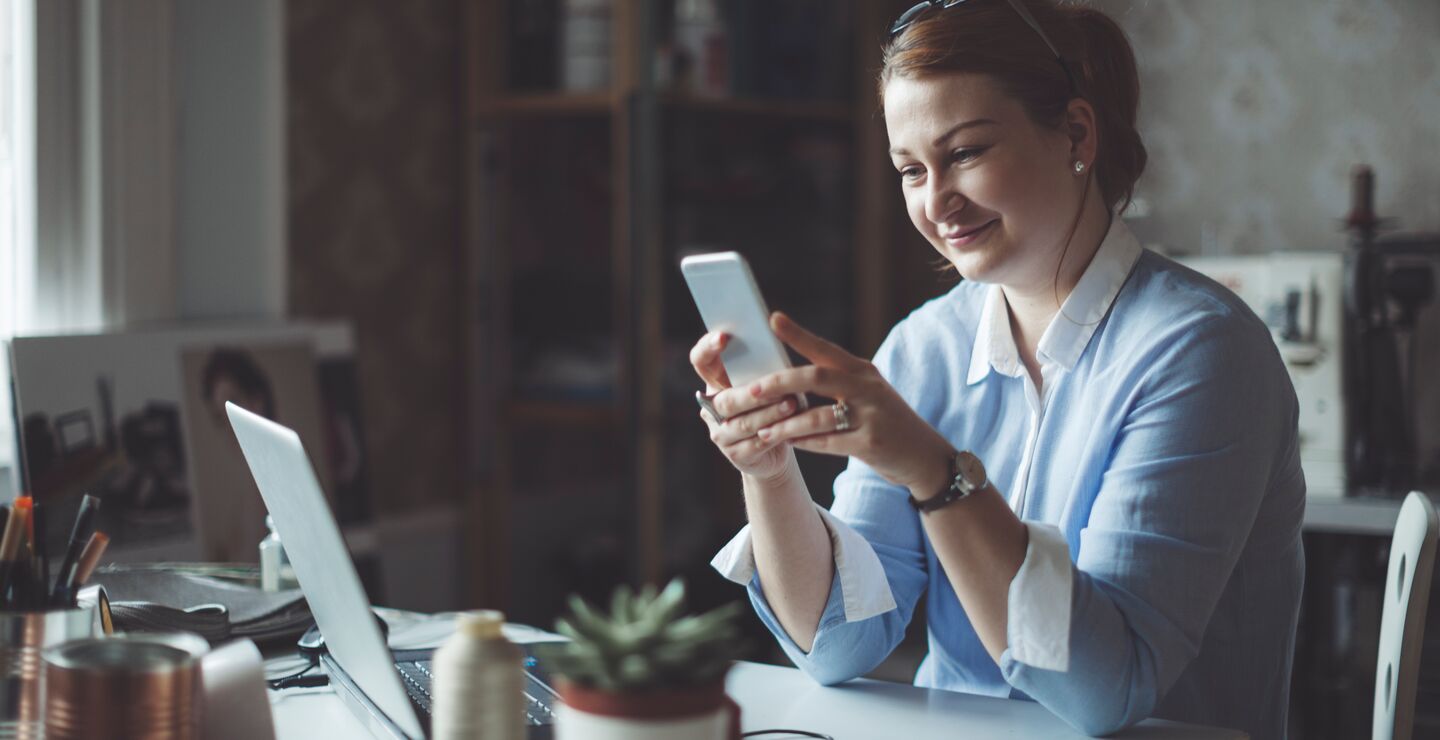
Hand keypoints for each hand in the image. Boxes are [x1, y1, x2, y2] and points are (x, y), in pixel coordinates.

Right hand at [689, 331, 799, 481]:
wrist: (773, 448)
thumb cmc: (771, 404)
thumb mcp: (766, 381)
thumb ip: (763, 367)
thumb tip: (780, 339)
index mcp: (715, 381)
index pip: (700, 360)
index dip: (707, 348)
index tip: (723, 337)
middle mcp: (711, 407)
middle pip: (726, 399)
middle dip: (752, 392)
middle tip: (775, 383)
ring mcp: (720, 433)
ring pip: (742, 423)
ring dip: (769, 413)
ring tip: (792, 404)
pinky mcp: (735, 454)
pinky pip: (754, 444)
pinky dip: (773, 435)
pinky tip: (790, 429)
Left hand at [732, 312, 954, 491]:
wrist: (925, 455)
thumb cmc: (887, 422)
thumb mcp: (869, 393)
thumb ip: (838, 382)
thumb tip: (791, 378)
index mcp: (863, 371)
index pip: (825, 349)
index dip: (798, 335)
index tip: (772, 320)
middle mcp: (867, 388)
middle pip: (817, 378)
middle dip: (781, 383)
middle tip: (752, 389)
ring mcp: (870, 416)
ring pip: (817, 416)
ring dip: (786, 424)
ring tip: (763, 429)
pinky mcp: (870, 444)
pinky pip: (827, 442)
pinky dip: (803, 443)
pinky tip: (787, 442)